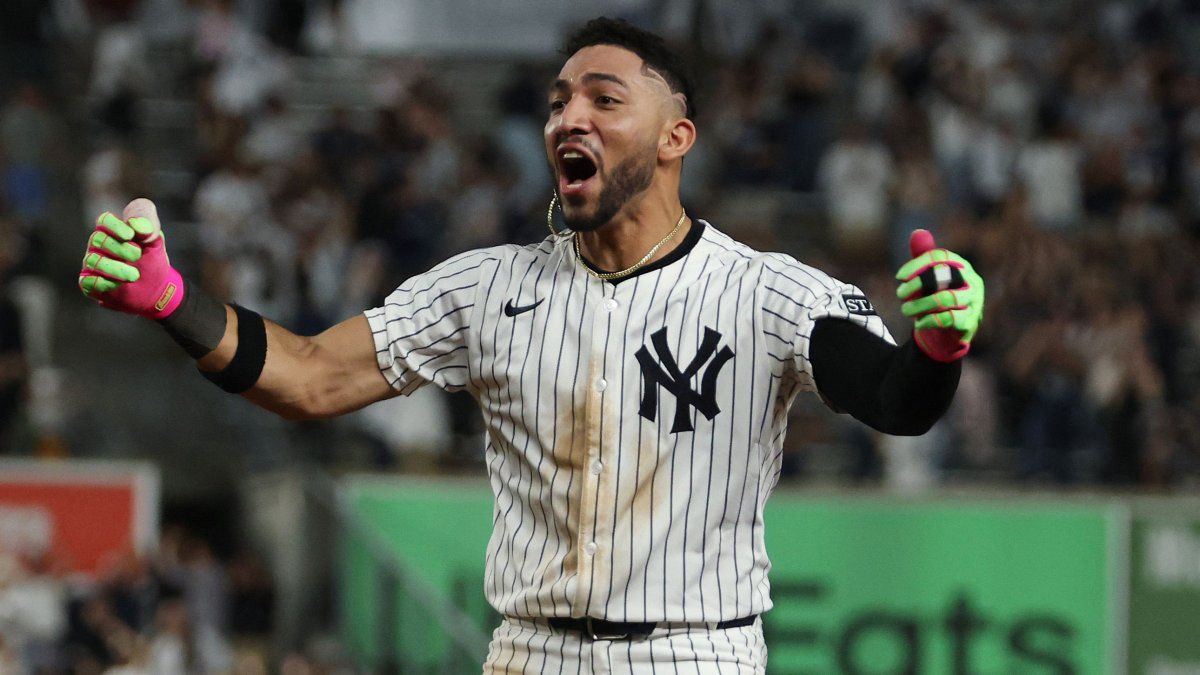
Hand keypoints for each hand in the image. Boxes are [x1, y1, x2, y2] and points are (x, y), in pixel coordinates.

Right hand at [78, 198, 185, 318]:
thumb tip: (138, 225)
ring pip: (92, 260)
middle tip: (138, 256)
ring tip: (135, 275)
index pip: (105, 221)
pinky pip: (87, 281)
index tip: (130, 235)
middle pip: (98, 239)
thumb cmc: (151, 259)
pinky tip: (118, 285)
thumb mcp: (155, 240)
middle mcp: (98, 245)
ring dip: (114, 268)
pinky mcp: (91, 284)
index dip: (115, 226)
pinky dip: (102, 283)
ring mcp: (93, 264)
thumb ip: (149, 226)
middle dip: (120, 248)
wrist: (155, 287)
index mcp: (113, 230)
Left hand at [895, 229, 984, 361]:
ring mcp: (974, 302)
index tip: (899, 276)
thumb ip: (923, 256)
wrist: (949, 332)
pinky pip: (949, 319)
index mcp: (961, 266)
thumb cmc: (937, 298)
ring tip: (905, 310)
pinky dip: (930, 320)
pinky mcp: (970, 322)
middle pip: (944, 274)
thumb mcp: (929, 277)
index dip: (917, 264)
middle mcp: (971, 281)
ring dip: (921, 304)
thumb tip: (917, 232)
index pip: (939, 257)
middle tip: (900, 294)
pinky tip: (918, 323)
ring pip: (946, 298)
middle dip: (918, 284)